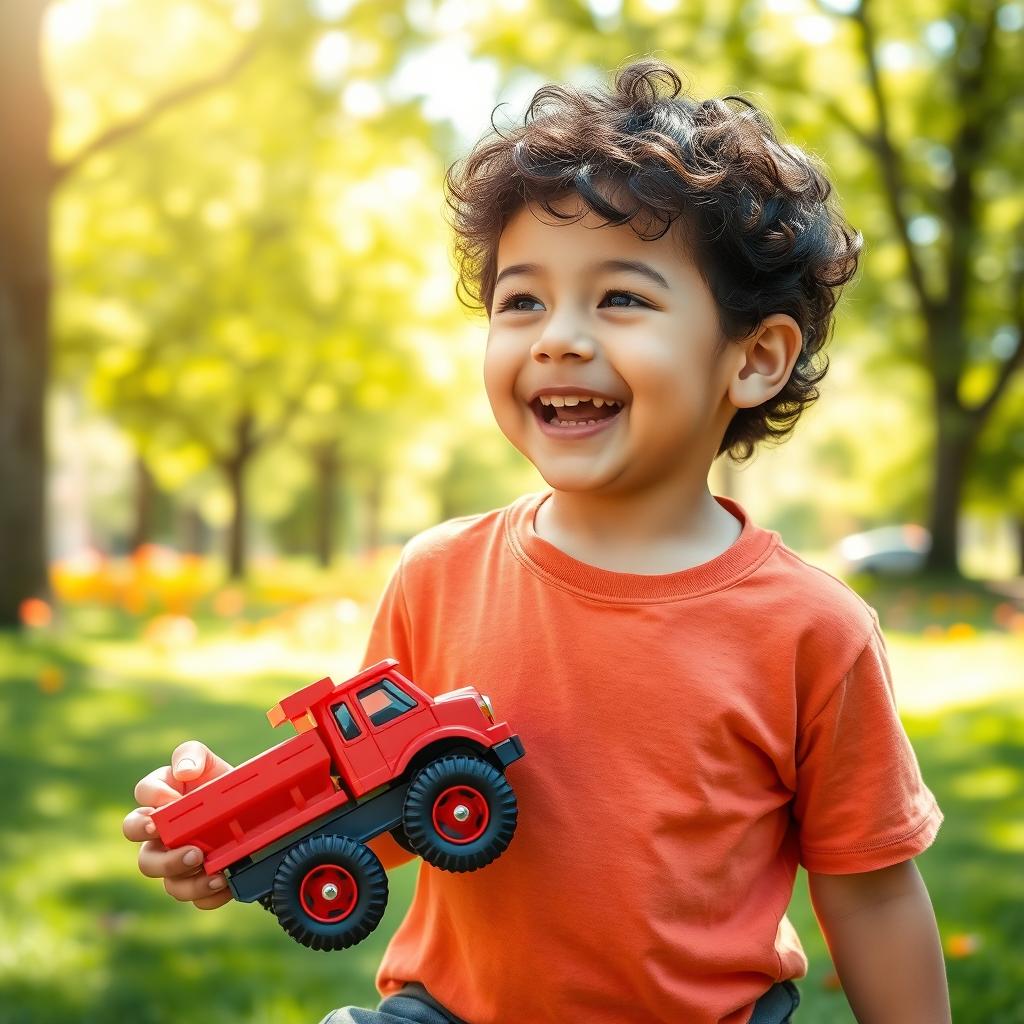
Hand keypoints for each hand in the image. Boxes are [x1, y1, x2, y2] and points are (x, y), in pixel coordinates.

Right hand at [123, 740, 234, 909]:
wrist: (256, 811)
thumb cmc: (222, 785)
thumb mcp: (209, 763)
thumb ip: (192, 755)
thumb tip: (185, 771)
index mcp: (160, 799)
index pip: (143, 794)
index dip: (153, 799)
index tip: (170, 802)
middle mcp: (161, 836)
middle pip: (145, 856)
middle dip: (163, 860)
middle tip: (191, 852)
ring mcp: (177, 862)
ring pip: (167, 882)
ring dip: (187, 879)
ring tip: (212, 869)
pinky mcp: (198, 881)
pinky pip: (196, 898)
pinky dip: (209, 894)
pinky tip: (225, 882)